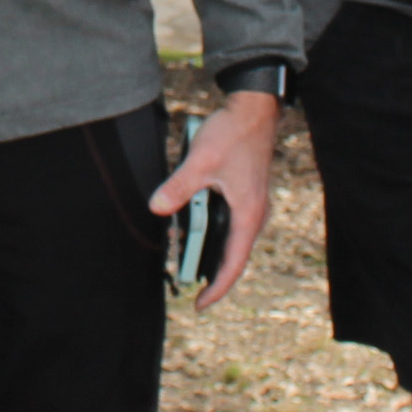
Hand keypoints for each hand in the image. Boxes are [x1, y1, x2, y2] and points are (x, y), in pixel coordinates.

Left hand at [147, 89, 278, 309]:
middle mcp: (254, 213)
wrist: (253, 108)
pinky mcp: (244, 191)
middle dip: (211, 274)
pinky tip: (193, 227)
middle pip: (233, 255)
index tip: (199, 304)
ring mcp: (250, 203)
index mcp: (248, 214)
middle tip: (188, 288)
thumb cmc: (232, 134)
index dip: (217, 288)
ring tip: (188, 263)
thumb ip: (178, 187)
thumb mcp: (200, 161)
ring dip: (211, 251)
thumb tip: (157, 209)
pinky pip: (229, 222)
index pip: (233, 263)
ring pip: (230, 238)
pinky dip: (212, 231)